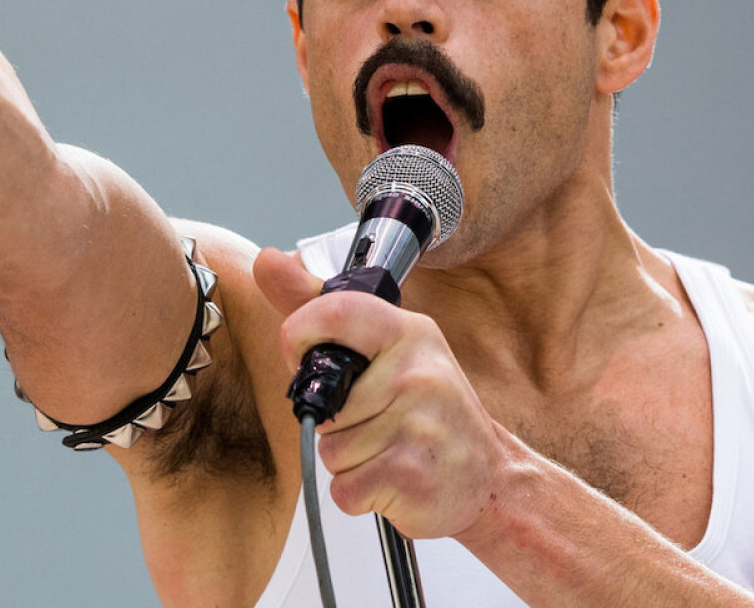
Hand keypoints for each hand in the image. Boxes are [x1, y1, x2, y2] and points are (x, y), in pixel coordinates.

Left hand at [254, 246, 507, 539]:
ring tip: (390, 449)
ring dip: (350, 459)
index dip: (300, 337)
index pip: (333, 312)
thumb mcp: (385, 346)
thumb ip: (318, 306)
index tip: (306, 356)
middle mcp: (417, 372)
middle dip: (335, 421)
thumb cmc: (427, 408)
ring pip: (331, 448)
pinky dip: (359, 492)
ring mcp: (417, 425)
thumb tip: (266, 260)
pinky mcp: (410, 476)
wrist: (487, 475)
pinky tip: (394, 479)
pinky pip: (344, 487)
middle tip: (377, 421)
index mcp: (408, 332)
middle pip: (321, 401)